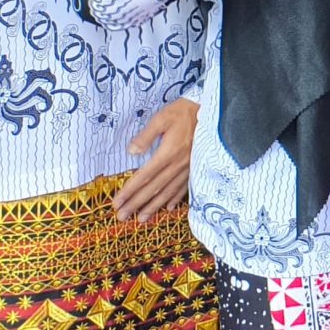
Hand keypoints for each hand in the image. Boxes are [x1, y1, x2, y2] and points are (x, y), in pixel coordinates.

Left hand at [113, 98, 198, 222]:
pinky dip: (175, 199)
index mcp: (168, 153)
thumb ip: (146, 135)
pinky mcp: (196, 167)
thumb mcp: (162, 118)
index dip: (130, 190)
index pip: (145, 176)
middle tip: (122, 216)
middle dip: (137, 203)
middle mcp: (178, 164)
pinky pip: (184, 187)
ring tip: (141, 218)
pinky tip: (167, 208)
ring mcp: (188, 168)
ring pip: (169, 191)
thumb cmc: (183, 113)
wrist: (211, 111)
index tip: (117, 202)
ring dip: (153, 206)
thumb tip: (131, 151)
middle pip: (154, 188)